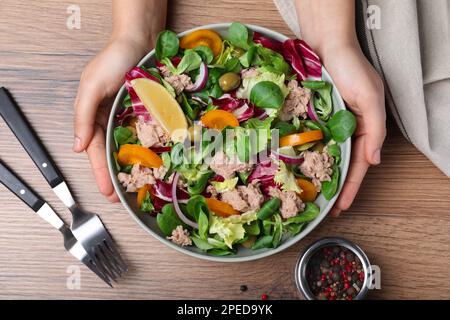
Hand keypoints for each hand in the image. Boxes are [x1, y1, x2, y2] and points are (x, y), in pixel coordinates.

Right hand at [73, 35, 151, 201]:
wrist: (141, 40)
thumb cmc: (114, 59)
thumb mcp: (92, 86)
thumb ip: (83, 116)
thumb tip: (78, 147)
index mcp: (93, 116)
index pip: (95, 151)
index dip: (100, 172)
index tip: (108, 192)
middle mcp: (111, 119)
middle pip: (112, 153)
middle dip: (116, 175)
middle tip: (124, 197)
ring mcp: (130, 116)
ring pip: (130, 147)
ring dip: (134, 166)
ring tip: (139, 185)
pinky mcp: (147, 111)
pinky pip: (147, 134)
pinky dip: (149, 148)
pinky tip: (156, 160)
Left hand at [321, 43, 385, 215]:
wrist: (326, 45)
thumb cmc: (351, 68)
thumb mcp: (370, 97)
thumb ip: (375, 129)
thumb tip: (375, 160)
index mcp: (364, 129)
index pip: (359, 166)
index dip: (350, 188)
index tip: (341, 207)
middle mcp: (346, 130)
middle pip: (341, 165)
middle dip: (334, 188)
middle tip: (323, 209)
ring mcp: (328, 125)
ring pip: (324, 156)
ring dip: (318, 175)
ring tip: (309, 196)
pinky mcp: (313, 117)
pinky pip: (309, 140)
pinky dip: (305, 155)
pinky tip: (296, 168)